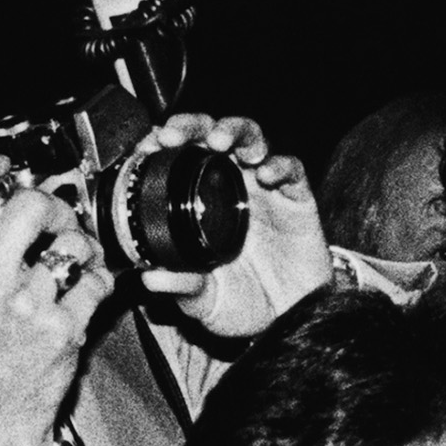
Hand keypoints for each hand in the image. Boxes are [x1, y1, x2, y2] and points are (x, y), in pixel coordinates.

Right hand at [0, 145, 102, 445]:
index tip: (3, 161)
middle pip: (28, 203)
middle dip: (53, 206)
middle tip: (57, 221)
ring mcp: (25, 306)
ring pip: (72, 244)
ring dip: (82, 250)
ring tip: (73, 266)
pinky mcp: (62, 329)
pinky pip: (96, 283)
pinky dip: (98, 286)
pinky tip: (83, 298)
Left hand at [131, 113, 329, 338]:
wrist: (291, 321)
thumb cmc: (244, 304)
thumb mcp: (205, 302)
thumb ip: (181, 287)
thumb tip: (150, 277)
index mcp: (201, 202)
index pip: (179, 158)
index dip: (164, 144)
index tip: (148, 144)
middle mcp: (231, 186)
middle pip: (211, 135)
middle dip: (192, 125)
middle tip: (175, 135)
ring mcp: (265, 189)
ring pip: (251, 138)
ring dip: (235, 131)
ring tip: (221, 142)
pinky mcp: (298, 198)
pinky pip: (291, 169)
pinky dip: (278, 164)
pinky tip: (266, 175)